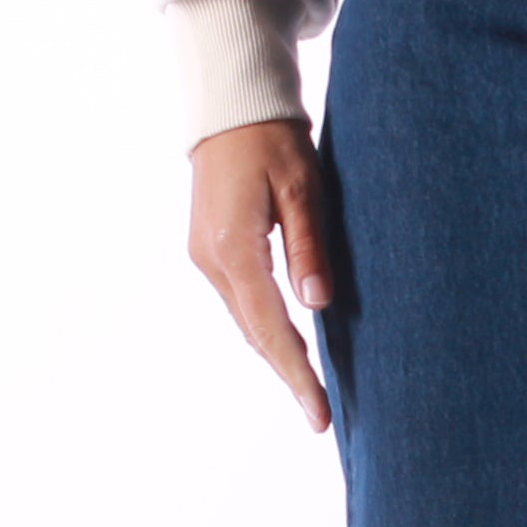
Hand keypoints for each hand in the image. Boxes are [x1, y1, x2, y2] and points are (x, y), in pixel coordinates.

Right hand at [186, 117, 335, 431]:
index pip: (270, 326)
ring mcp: (206, 257)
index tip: (318, 412)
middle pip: (255, 333)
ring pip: (246, 322)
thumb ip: (309, 247)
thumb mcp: (302, 187)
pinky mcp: (210, 251)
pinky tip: (288, 349)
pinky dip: (265, 330)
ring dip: (276, 356)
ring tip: (309, 393)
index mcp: (234, 247)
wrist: (229, 108)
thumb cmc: (272, 138)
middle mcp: (212, 260)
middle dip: (289, 375)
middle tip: (320, 417)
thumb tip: (318, 305)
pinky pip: (242, 303)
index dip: (296, 372)